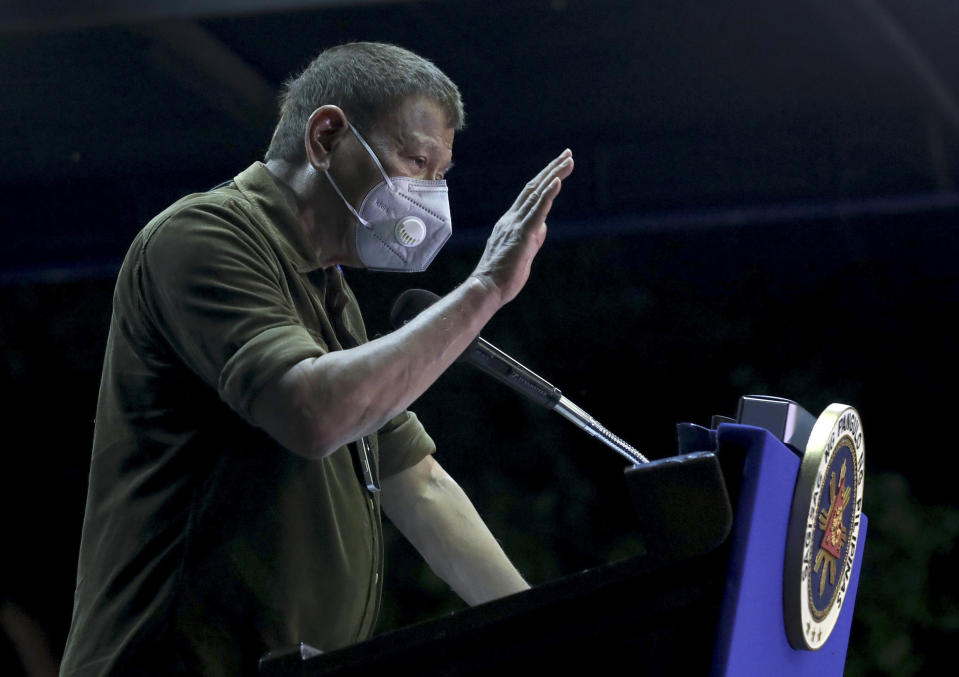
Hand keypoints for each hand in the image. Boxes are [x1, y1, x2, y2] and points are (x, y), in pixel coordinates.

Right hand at [470, 149, 573, 305]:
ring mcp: (516, 225)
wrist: (486, 288)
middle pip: (534, 188)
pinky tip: (557, 181)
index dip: (545, 179)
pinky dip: (548, 194)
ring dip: (554, 175)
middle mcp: (511, 219)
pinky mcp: (522, 235)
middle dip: (552, 169)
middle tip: (568, 153)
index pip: (530, 196)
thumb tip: (542, 227)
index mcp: (510, 223)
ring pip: (536, 194)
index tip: (558, 167)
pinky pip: (537, 211)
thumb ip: (532, 238)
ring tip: (568, 160)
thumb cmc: (503, 276)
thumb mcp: (522, 253)